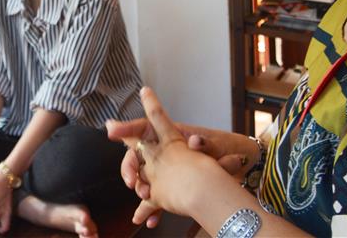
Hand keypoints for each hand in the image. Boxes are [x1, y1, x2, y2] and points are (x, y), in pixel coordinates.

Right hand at [117, 88, 218, 218]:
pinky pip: (152, 199)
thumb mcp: (216, 145)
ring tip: (145, 197)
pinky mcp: (167, 190)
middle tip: (132, 180)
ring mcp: (163, 171)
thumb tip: (196, 141)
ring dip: (139, 187)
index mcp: (170, 136)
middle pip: (136, 155)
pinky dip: (148, 209)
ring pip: (141, 177)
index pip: (142, 128)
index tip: (111, 129)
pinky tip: (147, 220)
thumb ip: (205, 144)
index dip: (125, 128)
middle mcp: (162, 151)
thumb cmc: (224, 152)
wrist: (235, 174)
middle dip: (129, 167)